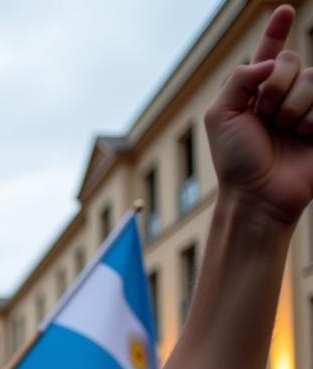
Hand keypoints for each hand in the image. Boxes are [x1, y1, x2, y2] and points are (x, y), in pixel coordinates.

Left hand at [205, 6, 312, 224]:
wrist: (259, 193)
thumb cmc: (235, 160)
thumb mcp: (221, 116)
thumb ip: (239, 80)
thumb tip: (271, 61)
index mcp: (253, 94)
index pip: (268, 55)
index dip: (276, 32)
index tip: (283, 11)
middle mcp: (280, 97)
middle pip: (291, 61)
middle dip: (276, 87)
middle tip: (266, 117)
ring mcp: (304, 109)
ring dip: (294, 107)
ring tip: (284, 133)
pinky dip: (311, 120)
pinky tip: (303, 138)